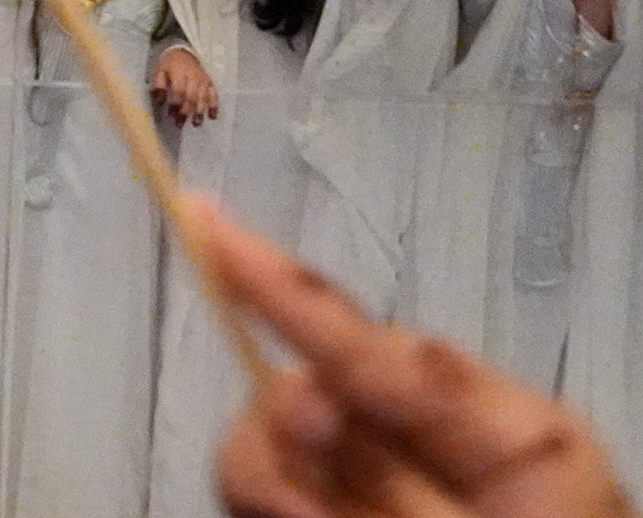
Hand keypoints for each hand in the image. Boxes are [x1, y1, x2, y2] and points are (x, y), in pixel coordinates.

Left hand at [152, 46, 218, 125]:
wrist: (184, 52)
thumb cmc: (169, 65)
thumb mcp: (160, 71)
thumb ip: (159, 86)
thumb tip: (160, 102)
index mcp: (180, 73)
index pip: (179, 91)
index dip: (175, 104)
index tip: (170, 115)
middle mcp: (194, 77)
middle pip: (191, 96)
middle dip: (186, 111)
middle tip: (180, 124)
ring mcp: (204, 80)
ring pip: (203, 98)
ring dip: (199, 112)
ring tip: (196, 124)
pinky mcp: (210, 82)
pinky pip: (214, 95)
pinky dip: (214, 106)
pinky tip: (213, 117)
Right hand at [203, 194, 634, 517]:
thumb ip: (395, 479)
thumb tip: (303, 396)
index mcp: (511, 441)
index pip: (376, 347)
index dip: (283, 287)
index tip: (203, 224)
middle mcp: (440, 458)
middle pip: (310, 392)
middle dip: (278, 434)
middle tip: (286, 510)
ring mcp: (382, 502)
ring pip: (274, 452)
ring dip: (265, 486)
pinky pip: (270, 499)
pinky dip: (266, 505)